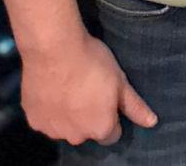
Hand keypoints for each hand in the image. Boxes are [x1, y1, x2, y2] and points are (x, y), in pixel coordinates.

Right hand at [20, 30, 156, 146]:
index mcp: (100, 128)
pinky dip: (49, 107)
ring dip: (67, 113)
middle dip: (87, 115)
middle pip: (86, 130)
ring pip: (65, 126)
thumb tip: (152, 122)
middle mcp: (76, 136)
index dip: (111, 115)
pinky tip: (52, 87)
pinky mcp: (33, 119)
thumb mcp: (120, 80)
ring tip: (68, 84)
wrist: (54, 49)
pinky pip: (45, 118)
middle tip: (86, 87)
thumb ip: (134, 105)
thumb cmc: (92, 62)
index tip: (106, 97)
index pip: (111, 133)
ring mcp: (53, 130)